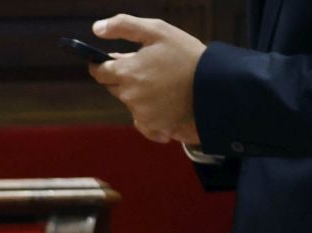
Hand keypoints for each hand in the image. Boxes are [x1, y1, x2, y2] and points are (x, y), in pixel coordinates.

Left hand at [88, 14, 206, 145]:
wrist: (213, 85)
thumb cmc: (186, 55)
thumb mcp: (157, 31)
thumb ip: (123, 26)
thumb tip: (97, 29)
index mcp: (127, 72)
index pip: (100, 72)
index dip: (102, 65)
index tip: (108, 62)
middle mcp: (130, 96)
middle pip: (114, 87)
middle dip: (123, 78)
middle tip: (145, 68)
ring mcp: (141, 113)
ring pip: (130, 103)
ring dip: (138, 94)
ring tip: (161, 85)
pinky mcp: (154, 126)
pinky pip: (142, 123)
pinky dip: (148, 116)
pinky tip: (163, 105)